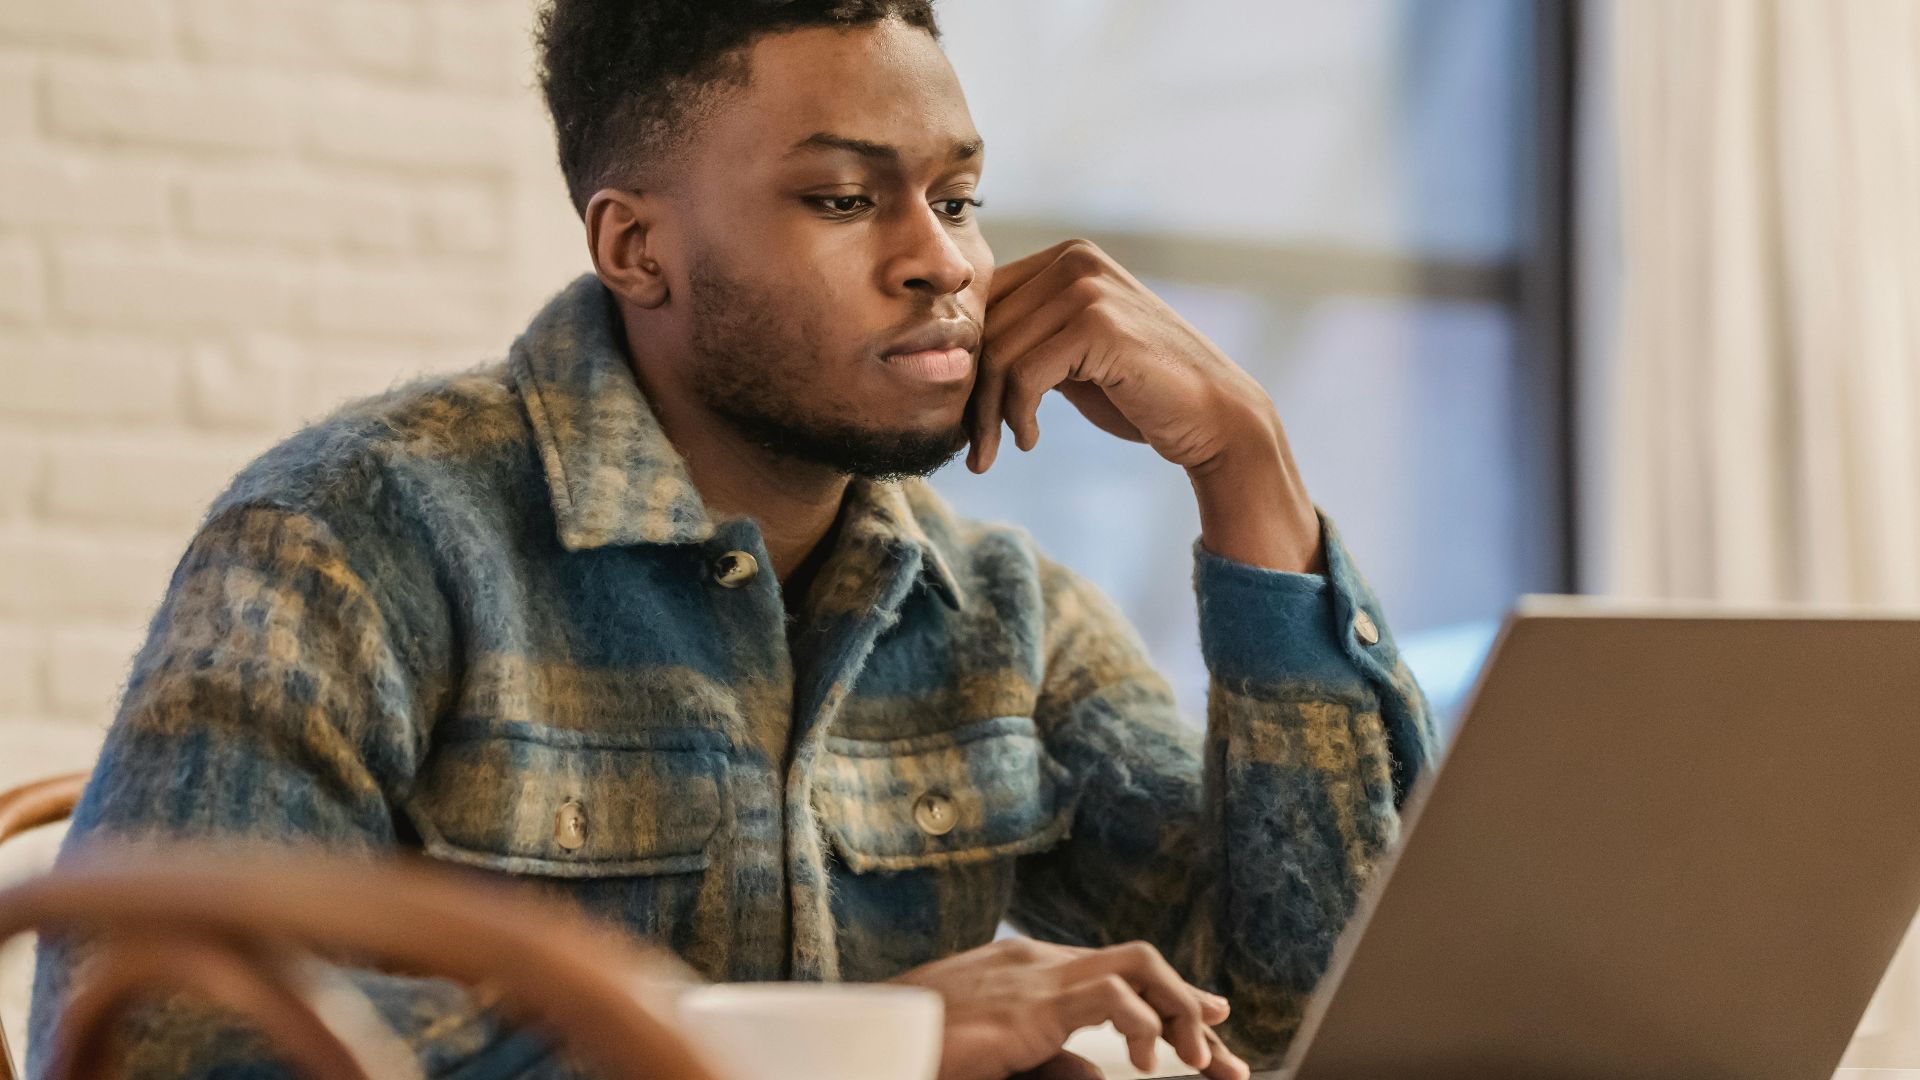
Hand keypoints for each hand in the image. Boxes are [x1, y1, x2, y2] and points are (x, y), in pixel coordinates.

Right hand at [892, 937, 1250, 1079]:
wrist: (870, 1041)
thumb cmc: (924, 1050)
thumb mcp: (1005, 1059)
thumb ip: (1054, 1061)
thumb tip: (1101, 1073)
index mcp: (1030, 972)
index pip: (1117, 973)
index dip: (1170, 1001)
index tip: (1212, 1024)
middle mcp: (1038, 963)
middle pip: (1140, 963)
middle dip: (1189, 1006)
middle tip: (1223, 1061)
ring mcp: (1035, 976)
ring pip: (1139, 965)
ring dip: (1179, 1012)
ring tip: (1200, 1063)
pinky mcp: (1032, 1003)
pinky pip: (1112, 996)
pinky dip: (1144, 1025)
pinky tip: (1151, 1062)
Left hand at [969, 238, 1320, 572]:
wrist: (1215, 418)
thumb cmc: (1140, 393)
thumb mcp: (1072, 355)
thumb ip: (1028, 339)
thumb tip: (955, 356)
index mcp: (1067, 258)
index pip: (984, 303)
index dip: (967, 361)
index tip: (963, 415)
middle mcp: (1075, 260)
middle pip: (986, 328)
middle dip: (972, 394)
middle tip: (973, 445)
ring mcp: (1088, 287)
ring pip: (999, 354)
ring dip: (990, 414)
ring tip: (996, 450)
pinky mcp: (1097, 324)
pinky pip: (1025, 374)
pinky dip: (1016, 415)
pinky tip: (1029, 441)